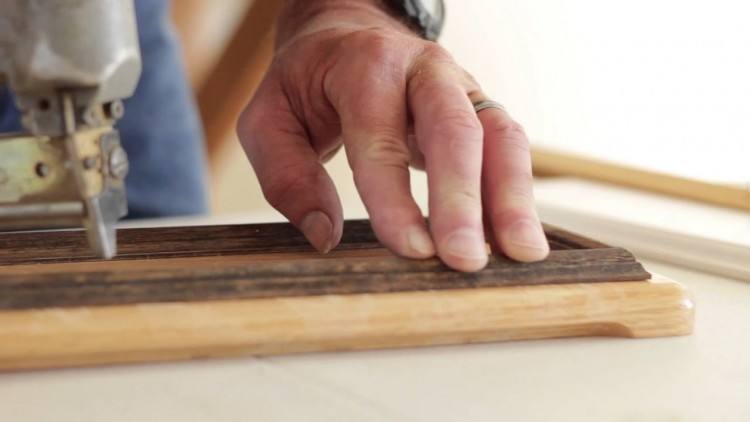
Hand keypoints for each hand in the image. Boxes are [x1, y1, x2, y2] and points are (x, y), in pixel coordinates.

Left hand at [237, 0, 548, 271]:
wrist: (348, 34)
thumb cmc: (307, 84)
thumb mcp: (269, 119)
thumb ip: (287, 177)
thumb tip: (325, 237)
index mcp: (364, 66)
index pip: (380, 135)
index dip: (395, 196)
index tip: (410, 249)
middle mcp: (423, 70)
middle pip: (453, 129)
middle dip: (461, 199)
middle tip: (464, 260)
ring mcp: (460, 87)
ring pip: (498, 136)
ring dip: (511, 198)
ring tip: (521, 254)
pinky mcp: (481, 108)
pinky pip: (509, 147)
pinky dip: (517, 192)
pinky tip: (517, 238)